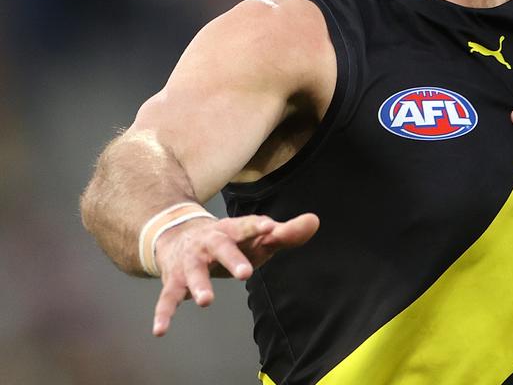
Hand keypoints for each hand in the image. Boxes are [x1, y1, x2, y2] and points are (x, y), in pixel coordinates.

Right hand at [152, 213, 318, 335]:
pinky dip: (163, 314)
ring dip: (199, 286)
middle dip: (233, 259)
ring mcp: (190, 262)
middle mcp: (209, 243)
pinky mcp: (174, 280)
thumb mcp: (256, 236)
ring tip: (206, 301)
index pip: (247, 226)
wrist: (177, 234)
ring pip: (194, 272)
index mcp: (232, 230)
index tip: (272, 228)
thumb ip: (285, 233)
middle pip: (221, 248)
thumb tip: (314, 222)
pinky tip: (160, 330)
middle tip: (246, 274)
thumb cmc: (230, 240)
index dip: (258, 226)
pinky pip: (167, 298)